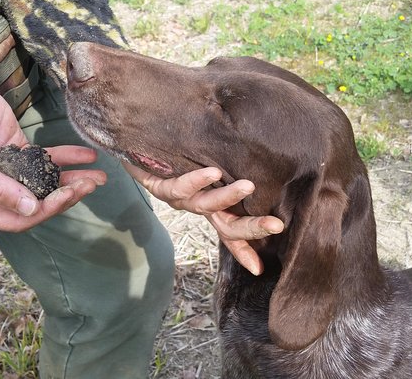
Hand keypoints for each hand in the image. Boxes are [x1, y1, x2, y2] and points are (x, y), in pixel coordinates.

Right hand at [0, 70, 105, 231]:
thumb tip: (30, 209)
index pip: (19, 219)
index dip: (45, 211)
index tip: (66, 196)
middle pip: (39, 203)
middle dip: (66, 196)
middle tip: (90, 185)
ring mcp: (13, 173)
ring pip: (48, 183)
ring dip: (74, 181)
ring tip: (99, 177)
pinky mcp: (22, 153)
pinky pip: (49, 160)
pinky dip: (69, 159)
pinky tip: (88, 157)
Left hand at [123, 162, 282, 275]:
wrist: (135, 142)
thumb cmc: (175, 152)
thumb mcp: (206, 159)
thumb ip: (229, 158)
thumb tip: (258, 146)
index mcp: (208, 205)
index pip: (230, 232)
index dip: (244, 251)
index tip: (258, 270)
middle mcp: (196, 206)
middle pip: (227, 226)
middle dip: (252, 228)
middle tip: (276, 225)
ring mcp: (178, 199)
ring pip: (205, 205)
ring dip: (227, 197)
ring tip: (247, 187)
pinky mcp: (159, 187)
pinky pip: (179, 187)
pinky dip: (197, 180)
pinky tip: (212, 172)